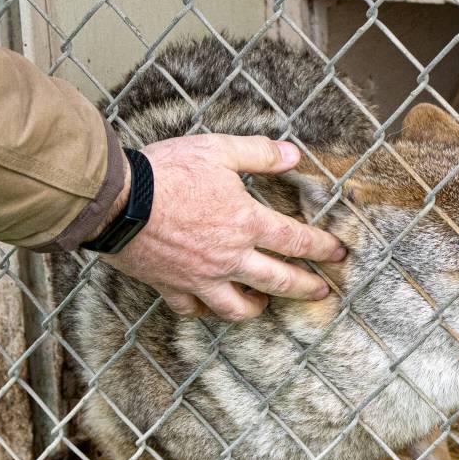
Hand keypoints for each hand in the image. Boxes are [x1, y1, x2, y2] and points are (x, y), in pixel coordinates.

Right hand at [96, 134, 346, 320]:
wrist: (119, 201)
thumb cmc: (168, 172)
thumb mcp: (218, 149)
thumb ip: (259, 154)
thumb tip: (294, 154)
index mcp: (246, 222)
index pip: (296, 241)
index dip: (323, 248)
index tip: (339, 254)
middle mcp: (230, 257)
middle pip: (278, 280)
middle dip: (305, 287)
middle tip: (321, 292)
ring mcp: (201, 278)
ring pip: (237, 307)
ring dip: (257, 308)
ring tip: (264, 305)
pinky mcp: (171, 286)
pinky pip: (192, 309)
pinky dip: (202, 310)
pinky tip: (207, 306)